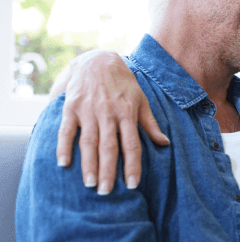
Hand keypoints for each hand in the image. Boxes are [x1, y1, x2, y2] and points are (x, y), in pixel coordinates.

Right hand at [55, 49, 168, 194]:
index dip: (133, 165)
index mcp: (127, 114)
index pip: (132, 145)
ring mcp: (88, 111)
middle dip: (108, 171)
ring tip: (90, 184)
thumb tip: (164, 143)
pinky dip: (63, 146)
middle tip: (107, 192)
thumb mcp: (141, 100)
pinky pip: (66, 130)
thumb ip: (150, 124)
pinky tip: (63, 163)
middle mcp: (108, 114)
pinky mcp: (71, 107)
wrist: (98, 60)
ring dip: (88, 164)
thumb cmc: (123, 84)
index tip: (133, 185)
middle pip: (109, 147)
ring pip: (88, 142)